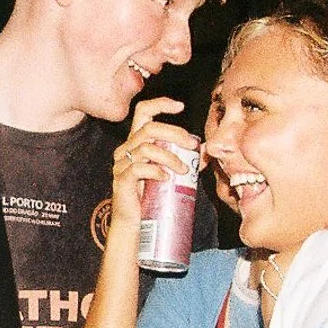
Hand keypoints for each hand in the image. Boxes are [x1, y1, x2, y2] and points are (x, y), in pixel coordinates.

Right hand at [110, 98, 198, 224]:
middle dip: (175, 133)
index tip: (181, 106)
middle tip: (192, 146)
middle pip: (149, 128)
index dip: (160, 104)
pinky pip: (139, 167)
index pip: (143, 112)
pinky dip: (156, 171)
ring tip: (184, 170)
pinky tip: (166, 179)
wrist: (135, 223)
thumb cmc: (152, 196)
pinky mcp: (122, 179)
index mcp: (136, 141)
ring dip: (171, 157)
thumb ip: (186, 159)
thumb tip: (205, 149)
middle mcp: (126, 148)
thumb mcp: (171, 172)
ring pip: (147, 148)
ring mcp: (122, 163)